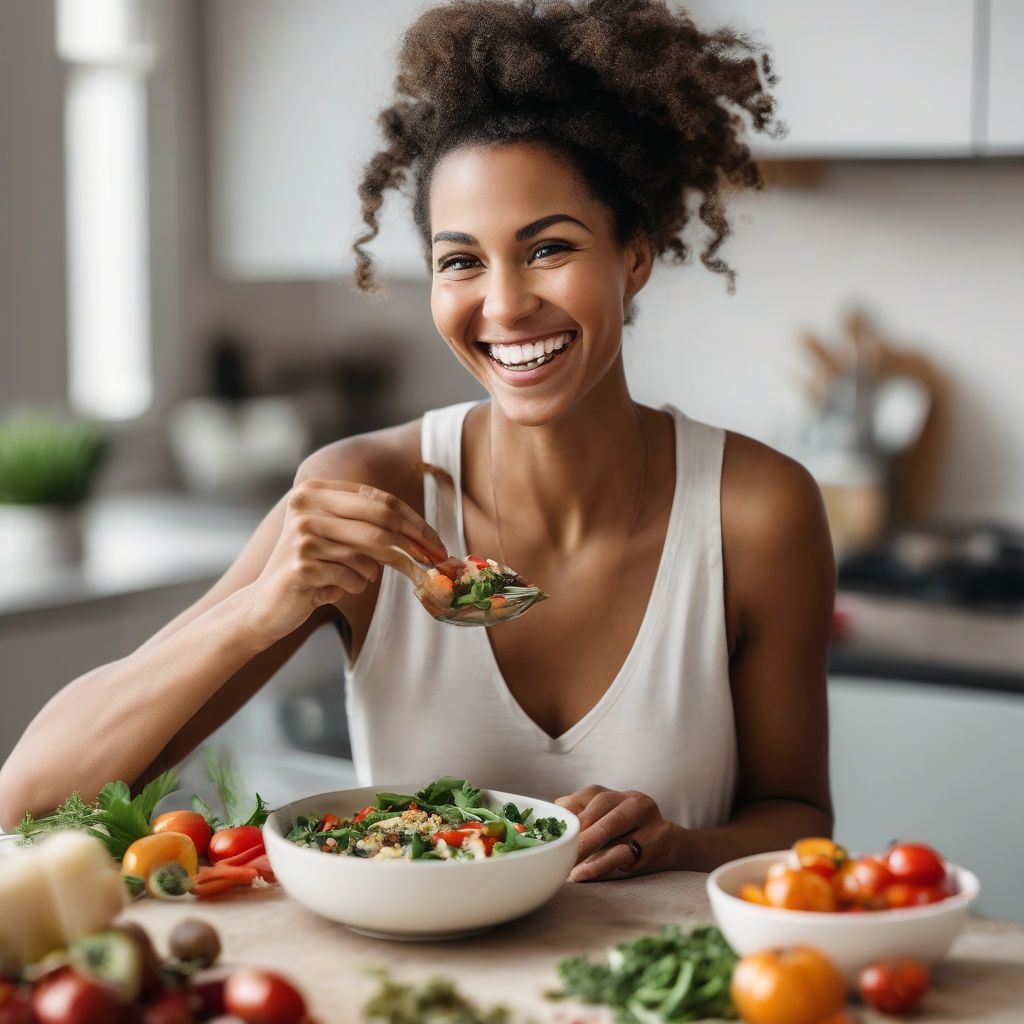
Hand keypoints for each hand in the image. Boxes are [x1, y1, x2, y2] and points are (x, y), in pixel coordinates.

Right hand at [247, 478, 447, 644]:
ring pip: (369, 554)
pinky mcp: (301, 564)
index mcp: (315, 491)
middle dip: (415, 544)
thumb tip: (426, 540)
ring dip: (370, 574)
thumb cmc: (311, 570)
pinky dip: (352, 587)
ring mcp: (302, 534)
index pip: (380, 499)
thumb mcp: (337, 538)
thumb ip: (370, 528)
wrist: (264, 605)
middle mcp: (305, 506)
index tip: (437, 542)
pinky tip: (328, 589)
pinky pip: (353, 577)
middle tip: (436, 562)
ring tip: (349, 578)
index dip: (414, 521)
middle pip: (381, 521)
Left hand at [554, 785, 677, 882]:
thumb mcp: (603, 829)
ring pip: (613, 824)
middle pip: (600, 806)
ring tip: (568, 862)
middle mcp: (631, 799)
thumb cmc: (626, 840)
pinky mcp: (657, 837)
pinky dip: (601, 863)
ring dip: (587, 843)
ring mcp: (647, 816)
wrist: (670, 849)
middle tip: (557, 849)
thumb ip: (579, 823)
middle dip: (576, 828)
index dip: (567, 812)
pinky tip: (583, 873)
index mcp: (614, 794)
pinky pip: (624, 850)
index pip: (586, 795)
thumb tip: (549, 828)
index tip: (551, 833)